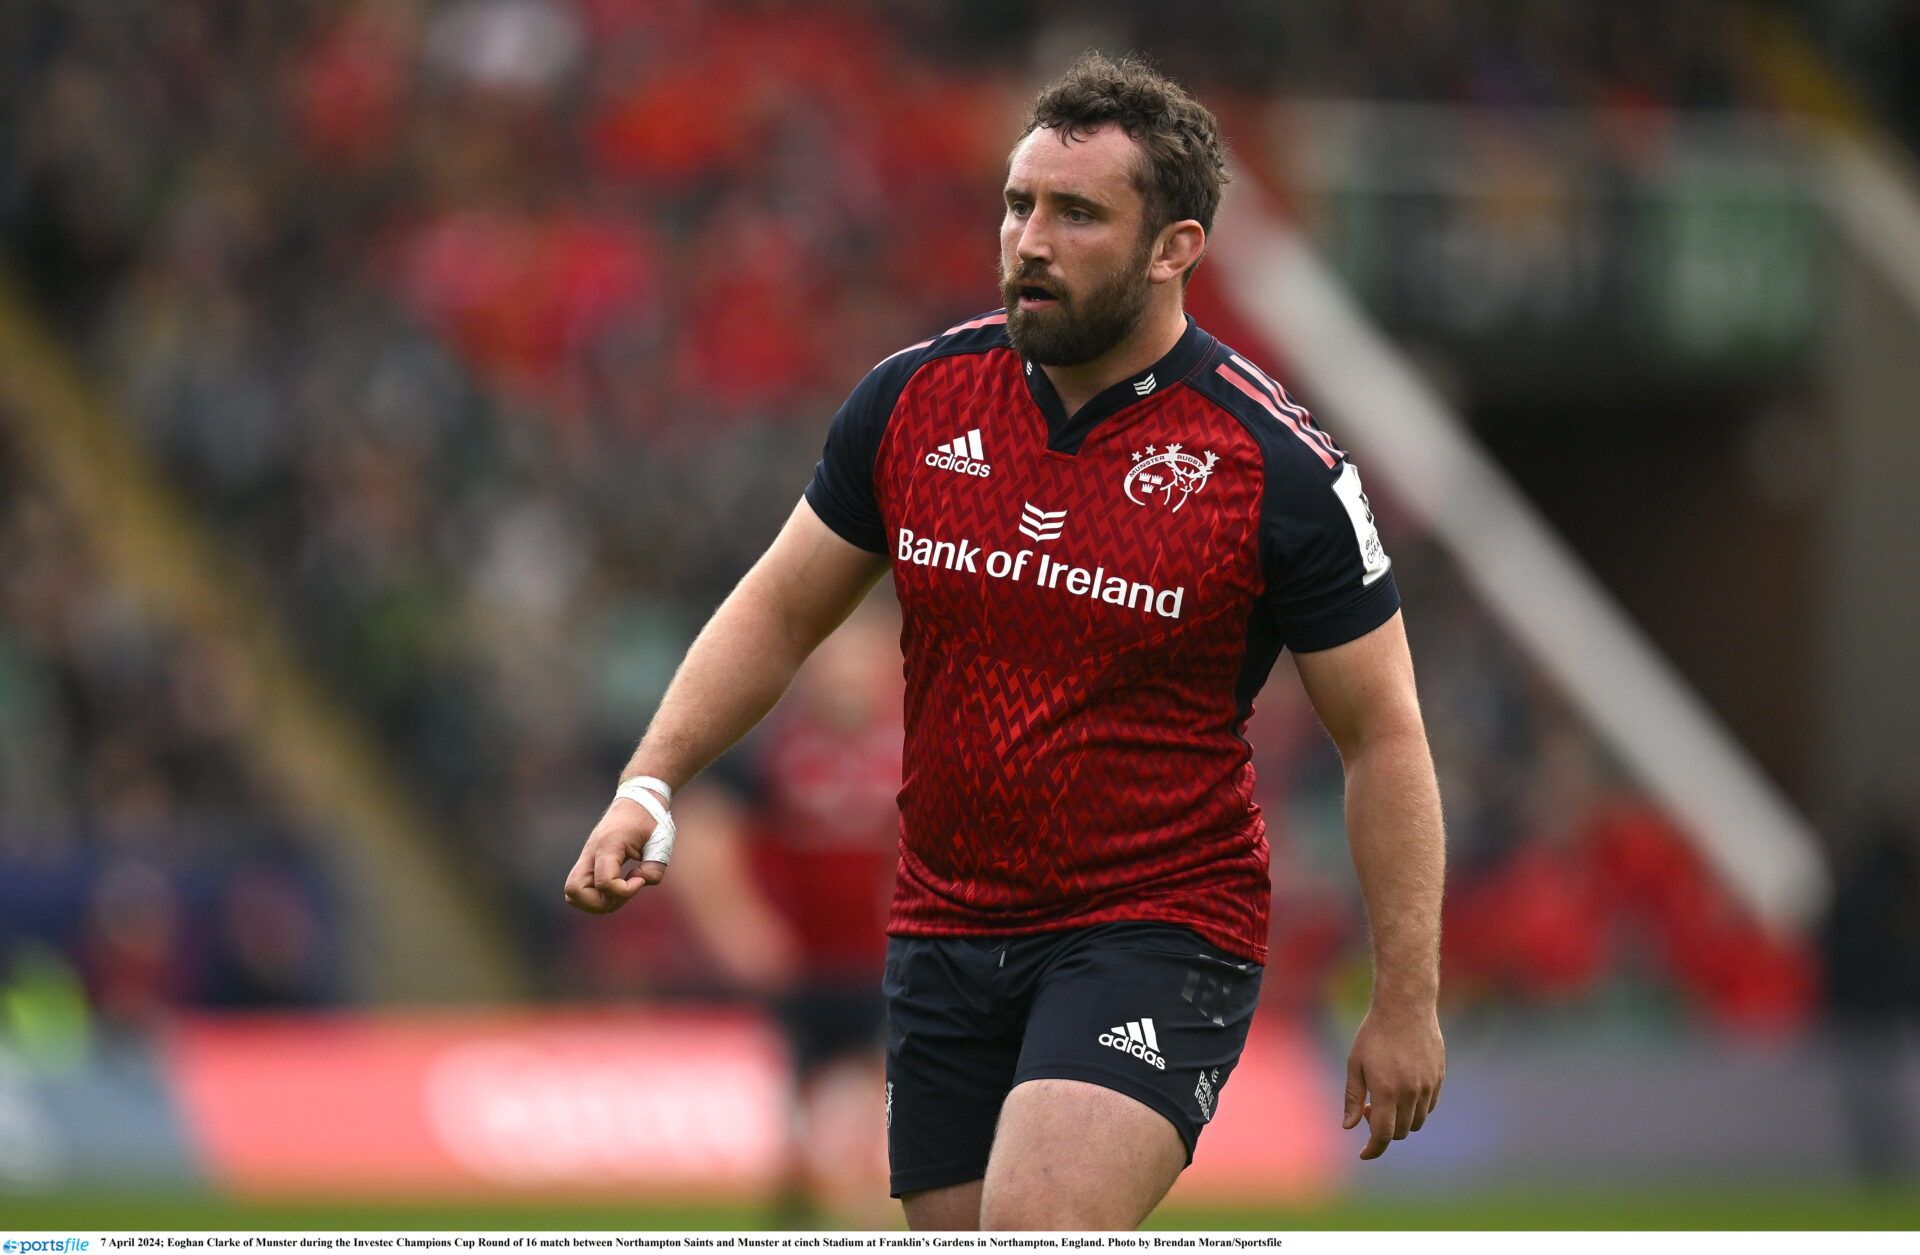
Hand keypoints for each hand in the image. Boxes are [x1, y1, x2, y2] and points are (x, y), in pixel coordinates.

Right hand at [563, 798, 668, 913]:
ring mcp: (586, 857)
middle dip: (600, 903)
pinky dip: (597, 895)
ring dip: (597, 902)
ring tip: (621, 890)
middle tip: (625, 891)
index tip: (640, 880)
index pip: (604, 883)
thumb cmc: (650, 819)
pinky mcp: (588, 862)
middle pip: (574, 891)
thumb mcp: (661, 843)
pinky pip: (581, 888)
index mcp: (609, 844)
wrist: (637, 800)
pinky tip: (618, 885)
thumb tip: (638, 882)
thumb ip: (654, 869)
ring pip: (572, 892)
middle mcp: (591, 852)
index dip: (624, 892)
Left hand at [1342, 1002, 1444, 1159]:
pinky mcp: (1439, 1077)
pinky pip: (1429, 1106)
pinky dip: (1415, 1109)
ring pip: (1417, 1121)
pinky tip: (1402, 1091)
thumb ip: (1353, 1098)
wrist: (1405, 1007)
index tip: (1364, 1153)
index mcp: (1387, 1090)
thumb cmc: (1374, 1034)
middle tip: (1369, 1110)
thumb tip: (1349, 1127)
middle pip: (1400, 1131)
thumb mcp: (1355, 1064)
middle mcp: (1411, 1092)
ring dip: (1400, 1120)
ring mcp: (1428, 1085)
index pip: (1383, 1134)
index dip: (1373, 1149)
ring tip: (1385, 1098)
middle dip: (1384, 1130)